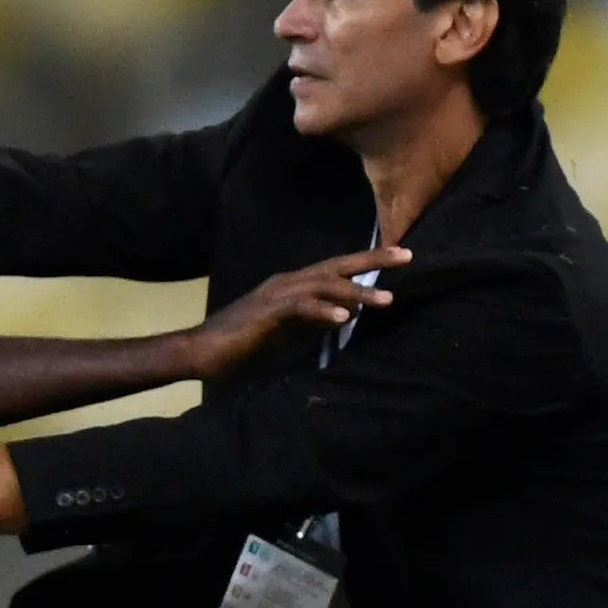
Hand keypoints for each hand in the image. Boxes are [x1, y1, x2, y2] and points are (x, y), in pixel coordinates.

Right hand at [182, 247, 408, 377]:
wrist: (201, 352)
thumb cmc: (241, 345)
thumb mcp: (288, 332)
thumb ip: (315, 321)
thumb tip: (345, 313)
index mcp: (291, 285)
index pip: (336, 269)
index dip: (368, 262)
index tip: (400, 257)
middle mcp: (286, 282)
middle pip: (336, 266)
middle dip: (372, 260)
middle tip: (406, 255)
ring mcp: (275, 295)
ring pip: (323, 284)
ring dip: (356, 290)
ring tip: (385, 299)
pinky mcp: (266, 312)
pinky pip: (300, 307)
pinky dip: (323, 310)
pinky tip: (344, 317)